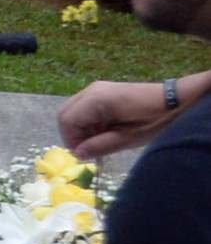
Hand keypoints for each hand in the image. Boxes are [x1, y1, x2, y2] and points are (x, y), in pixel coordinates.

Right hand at [59, 78, 186, 158]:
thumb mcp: (128, 138)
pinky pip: (85, 107)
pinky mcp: (104, 91)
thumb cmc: (154, 120)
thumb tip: (78, 154)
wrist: (177, 101)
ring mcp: (97, 88)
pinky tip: (105, 130)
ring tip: (100, 140)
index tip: (84, 155)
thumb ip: (100, 145)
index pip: (67, 121)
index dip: (71, 140)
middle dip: (73, 134)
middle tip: (89, 149)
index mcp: (96, 100)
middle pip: (65, 113)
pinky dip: (89, 121)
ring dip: (81, 128)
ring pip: (73, 110)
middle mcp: (92, 90)